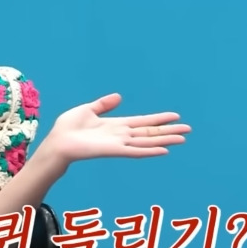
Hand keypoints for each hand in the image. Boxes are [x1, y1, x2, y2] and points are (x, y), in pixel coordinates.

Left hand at [44, 93, 189, 165]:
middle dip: (168, 130)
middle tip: (188, 129)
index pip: (142, 122)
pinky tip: (164, 150)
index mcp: (116, 125)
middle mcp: (121, 135)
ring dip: (165, 140)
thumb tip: (119, 96)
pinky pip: (135, 151)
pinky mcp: (114, 150)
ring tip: (183, 139)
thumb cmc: (68, 128)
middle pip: (149, 132)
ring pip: (147, 141)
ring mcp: (119, 143)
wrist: (58, 141)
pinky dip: (150, 151)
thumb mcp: (88, 110)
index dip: (158, 119)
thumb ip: (104, 104)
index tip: (175, 116)